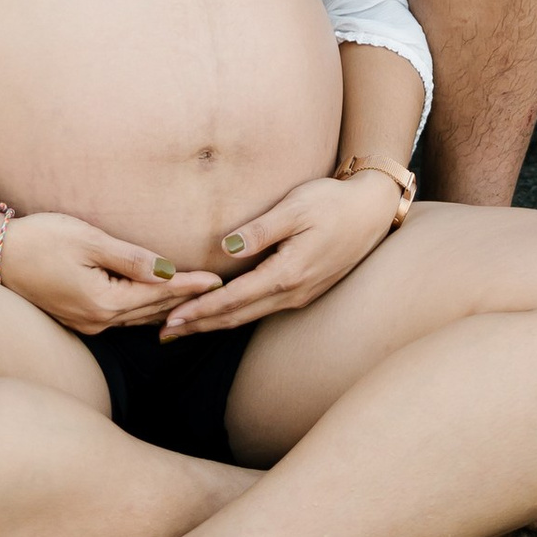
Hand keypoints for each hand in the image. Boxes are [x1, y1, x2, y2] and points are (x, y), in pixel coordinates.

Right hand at [0, 211, 220, 334]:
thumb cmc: (41, 239)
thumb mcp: (88, 240)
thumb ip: (130, 258)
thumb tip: (167, 271)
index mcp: (103, 302)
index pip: (157, 293)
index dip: (190, 285)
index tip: (218, 281)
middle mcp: (97, 320)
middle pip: (152, 310)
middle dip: (186, 300)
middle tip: (218, 293)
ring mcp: (87, 323)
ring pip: (138, 317)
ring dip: (167, 308)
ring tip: (196, 301)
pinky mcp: (78, 318)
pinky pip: (121, 317)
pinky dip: (144, 310)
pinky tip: (156, 307)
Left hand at [157, 171, 401, 334]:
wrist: (372, 211)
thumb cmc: (332, 203)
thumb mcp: (296, 208)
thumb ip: (260, 229)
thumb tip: (225, 247)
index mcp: (287, 273)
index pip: (234, 299)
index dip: (201, 310)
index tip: (171, 318)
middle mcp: (292, 292)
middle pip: (237, 316)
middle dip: (200, 325)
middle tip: (164, 333)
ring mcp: (299, 295)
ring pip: (249, 316)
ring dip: (215, 322)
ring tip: (184, 327)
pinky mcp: (304, 290)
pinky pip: (262, 309)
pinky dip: (235, 313)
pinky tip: (221, 311)